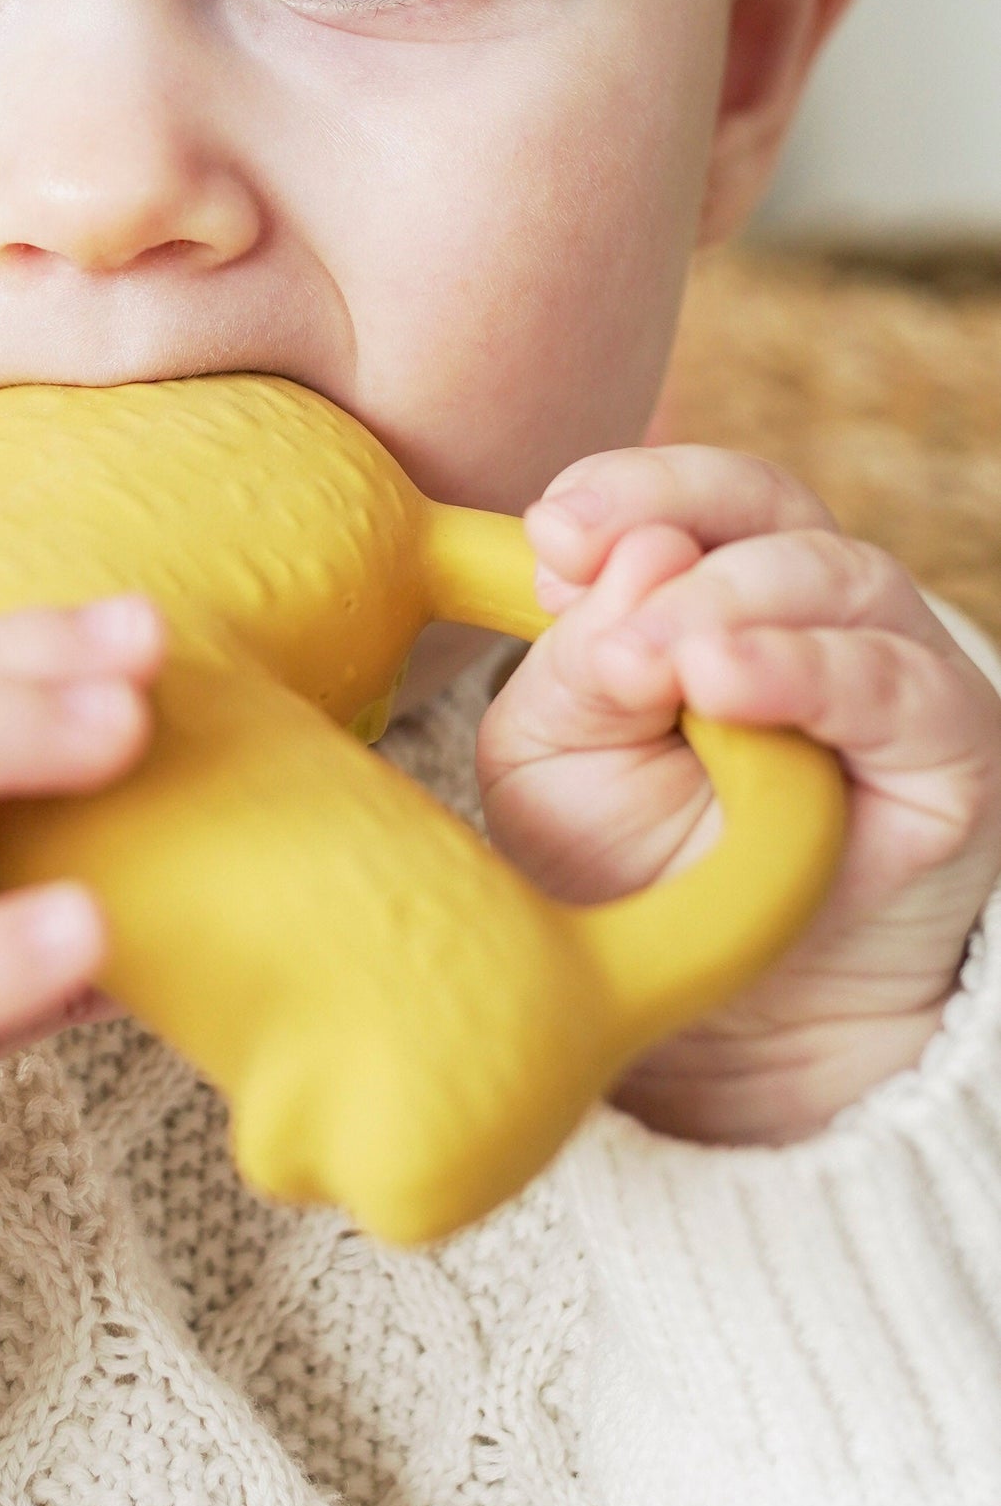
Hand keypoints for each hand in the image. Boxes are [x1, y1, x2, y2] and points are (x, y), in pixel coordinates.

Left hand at [475, 448, 1000, 1143]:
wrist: (731, 1011)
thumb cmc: (635, 864)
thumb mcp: (556, 761)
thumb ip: (571, 668)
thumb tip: (625, 569)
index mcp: (711, 584)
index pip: (688, 495)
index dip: (623, 494)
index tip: (552, 536)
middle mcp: (808, 606)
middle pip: (763, 507)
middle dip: (669, 534)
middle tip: (594, 609)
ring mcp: (887, 664)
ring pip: (835, 577)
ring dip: (734, 605)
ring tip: (664, 660)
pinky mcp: (952, 744)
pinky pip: (895, 685)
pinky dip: (809, 672)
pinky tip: (729, 686)